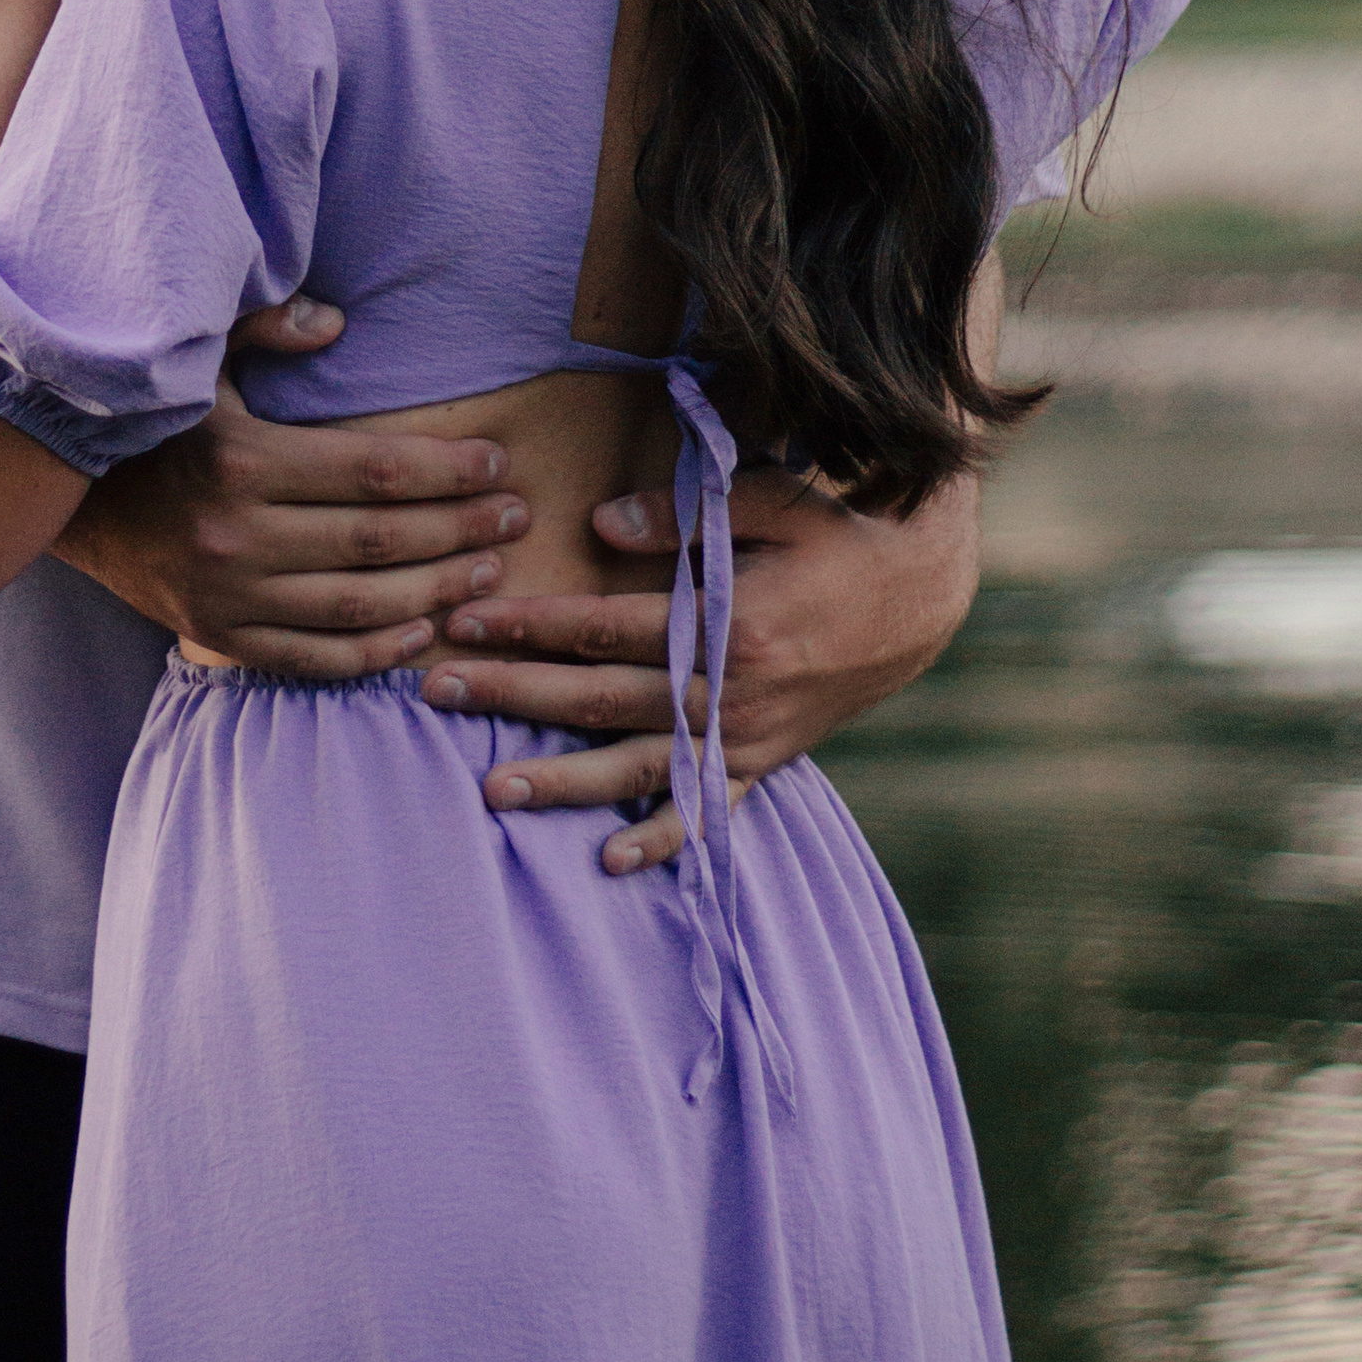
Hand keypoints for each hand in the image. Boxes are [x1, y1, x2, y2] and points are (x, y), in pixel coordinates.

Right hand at [59, 303, 532, 678]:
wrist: (60, 498)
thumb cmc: (151, 419)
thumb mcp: (197, 356)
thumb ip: (264, 327)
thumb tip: (337, 323)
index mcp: (244, 460)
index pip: (378, 471)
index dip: (449, 471)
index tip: (498, 463)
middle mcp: (238, 536)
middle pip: (381, 541)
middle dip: (462, 530)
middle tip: (516, 517)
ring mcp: (228, 595)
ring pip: (358, 606)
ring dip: (435, 591)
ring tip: (488, 572)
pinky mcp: (218, 636)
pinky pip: (312, 657)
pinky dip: (373, 652)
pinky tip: (421, 631)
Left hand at [420, 465, 981, 872]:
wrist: (926, 595)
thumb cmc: (842, 533)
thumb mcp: (776, 500)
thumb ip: (687, 515)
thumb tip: (601, 525)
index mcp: (730, 623)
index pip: (603, 628)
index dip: (529, 625)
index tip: (464, 620)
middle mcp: (732, 694)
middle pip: (601, 700)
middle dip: (514, 697)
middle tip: (435, 694)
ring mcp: (749, 738)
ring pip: (638, 768)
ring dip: (562, 783)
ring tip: (491, 792)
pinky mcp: (767, 762)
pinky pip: (709, 811)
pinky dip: (662, 839)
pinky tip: (609, 860)